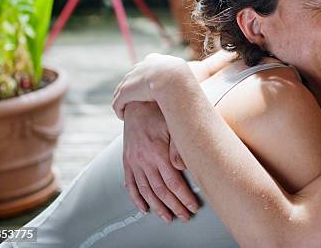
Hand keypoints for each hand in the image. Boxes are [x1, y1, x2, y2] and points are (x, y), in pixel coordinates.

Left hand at [113, 53, 187, 119]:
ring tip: (125, 111)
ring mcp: (131, 79)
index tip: (148, 88)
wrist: (173, 78)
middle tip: (134, 101)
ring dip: (122, 101)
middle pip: (131, 79)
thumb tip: (188, 81)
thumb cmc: (182, 78)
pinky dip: (119, 109)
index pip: (144, 68)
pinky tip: (122, 116)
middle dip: (131, 89)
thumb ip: (182, 77)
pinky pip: (118, 102)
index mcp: (154, 60)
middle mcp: (140, 67)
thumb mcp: (184, 75)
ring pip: (122, 91)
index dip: (144, 79)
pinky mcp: (125, 91)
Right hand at [123, 101, 198, 223]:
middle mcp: (144, 160)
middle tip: (185, 217)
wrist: (136, 103)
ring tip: (168, 217)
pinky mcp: (127, 161)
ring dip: (157, 207)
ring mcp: (133, 162)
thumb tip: (183, 167)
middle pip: (161, 191)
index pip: (174, 183)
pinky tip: (144, 208)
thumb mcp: (173, 124)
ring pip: (146, 191)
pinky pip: (130, 184)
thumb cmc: (158, 112)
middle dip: (174, 207)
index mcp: (158, 153)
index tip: (193, 207)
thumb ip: (179, 147)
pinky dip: (137, 198)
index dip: (184, 197)